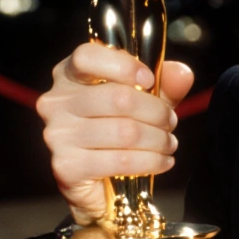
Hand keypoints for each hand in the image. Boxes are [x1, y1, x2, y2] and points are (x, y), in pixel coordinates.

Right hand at [36, 43, 194, 226]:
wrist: (100, 181)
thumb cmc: (120, 127)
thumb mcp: (146, 98)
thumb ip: (164, 83)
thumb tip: (181, 73)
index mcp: (70, 75)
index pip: (87, 57)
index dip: (124, 65)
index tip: (150, 80)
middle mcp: (57, 102)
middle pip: (118, 98)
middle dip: (157, 112)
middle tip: (170, 121)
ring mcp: (58, 135)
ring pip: (125, 132)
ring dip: (158, 139)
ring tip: (168, 143)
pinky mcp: (66, 167)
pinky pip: (121, 161)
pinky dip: (151, 161)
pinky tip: (162, 161)